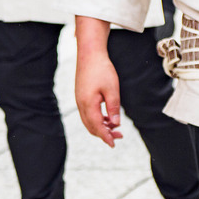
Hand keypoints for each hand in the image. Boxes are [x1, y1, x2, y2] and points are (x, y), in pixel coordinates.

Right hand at [74, 17, 122, 147]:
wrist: (89, 54)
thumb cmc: (101, 70)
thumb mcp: (112, 89)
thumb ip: (113, 108)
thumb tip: (115, 124)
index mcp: (88, 104)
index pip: (97, 126)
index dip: (105, 136)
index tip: (113, 144)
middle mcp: (81, 104)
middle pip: (90, 126)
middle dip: (104, 134)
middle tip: (119, 136)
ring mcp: (79, 100)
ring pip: (88, 120)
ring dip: (100, 126)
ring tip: (115, 127)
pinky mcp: (81, 96)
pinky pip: (87, 113)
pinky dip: (97, 119)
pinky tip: (107, 117)